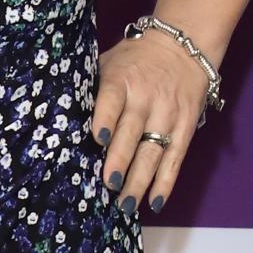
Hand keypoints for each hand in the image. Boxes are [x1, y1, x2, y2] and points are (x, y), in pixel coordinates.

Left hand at [91, 29, 211, 215]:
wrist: (182, 47)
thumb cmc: (134, 59)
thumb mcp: (110, 61)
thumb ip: (95, 87)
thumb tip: (67, 118)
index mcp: (122, 79)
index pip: (113, 99)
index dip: (105, 118)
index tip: (97, 139)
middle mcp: (146, 98)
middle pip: (132, 132)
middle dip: (120, 159)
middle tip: (108, 184)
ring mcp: (168, 114)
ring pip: (153, 152)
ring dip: (139, 180)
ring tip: (125, 205)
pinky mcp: (185, 127)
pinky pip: (175, 159)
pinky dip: (165, 183)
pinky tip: (154, 202)